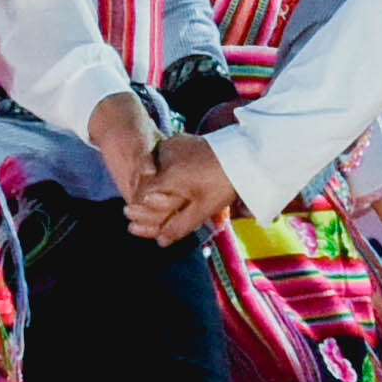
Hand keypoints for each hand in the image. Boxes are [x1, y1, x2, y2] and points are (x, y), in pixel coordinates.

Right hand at [119, 133, 239, 249]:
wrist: (244, 155)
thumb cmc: (224, 183)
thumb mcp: (203, 209)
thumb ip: (178, 226)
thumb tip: (160, 241)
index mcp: (168, 176)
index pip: (141, 198)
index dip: (141, 215)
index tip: (136, 227)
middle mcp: (164, 158)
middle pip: (145, 185)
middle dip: (144, 204)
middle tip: (143, 219)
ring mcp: (170, 146)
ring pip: (151, 173)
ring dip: (152, 189)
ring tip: (157, 205)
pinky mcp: (178, 141)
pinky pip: (161, 160)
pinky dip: (161, 173)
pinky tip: (170, 185)